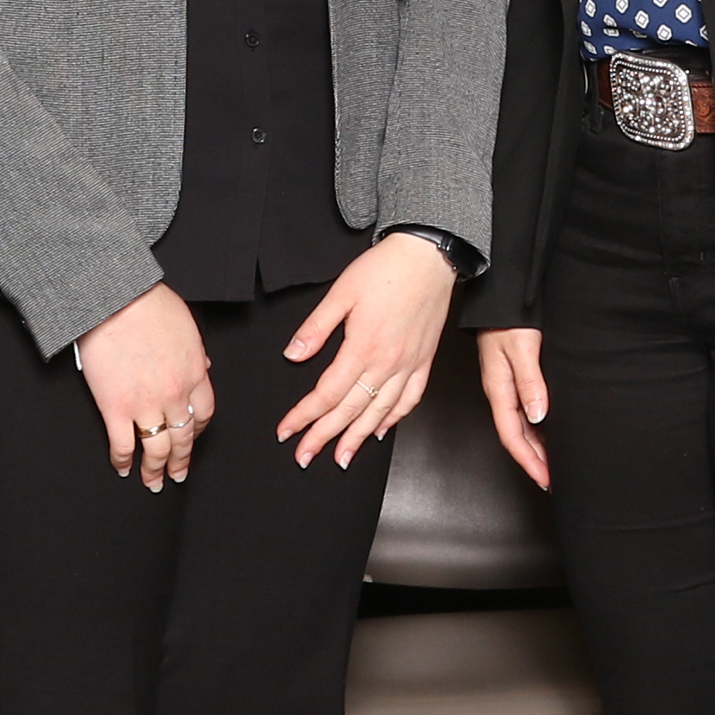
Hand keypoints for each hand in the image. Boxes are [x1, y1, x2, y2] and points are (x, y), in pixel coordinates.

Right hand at [76, 284, 212, 488]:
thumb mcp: (186, 325)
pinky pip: (123, 445)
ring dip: (156, 470)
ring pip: (158, 449)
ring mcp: (145, 404)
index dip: (199, 431)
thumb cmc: (147, 303)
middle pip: (184, 438)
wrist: (115, 299)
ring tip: (154, 482)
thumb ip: (195, 351)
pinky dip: (124, 462)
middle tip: (178, 474)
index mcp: (193, 372)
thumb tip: (202, 366)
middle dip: (182, 460)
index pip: (204, 413)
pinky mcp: (115, 408)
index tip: (193, 438)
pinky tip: (123, 470)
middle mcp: (174, 394)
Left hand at [278, 233, 455, 469]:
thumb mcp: (341, 292)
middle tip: (304, 457)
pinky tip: (382, 431)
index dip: (304, 416)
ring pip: (380, 412)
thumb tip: (292, 356)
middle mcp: (387, 363)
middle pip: (350, 410)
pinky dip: (394, 419)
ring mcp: (408, 364)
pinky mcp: (424, 361)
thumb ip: (316, 328)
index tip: (286, 432)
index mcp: (362, 347)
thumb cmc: (385, 269)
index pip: (326, 393)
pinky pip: (410, 399)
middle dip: (324, 437)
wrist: (429, 256)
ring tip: (341, 457)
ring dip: (358, 438)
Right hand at [475, 327, 551, 489]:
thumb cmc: (507, 318)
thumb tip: (538, 416)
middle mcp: (501, 391)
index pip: (512, 436)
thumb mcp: (521, 349)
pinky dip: (538, 427)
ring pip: (522, 425)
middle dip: (533, 461)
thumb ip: (530, 382)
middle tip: (552, 480)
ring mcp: (506, 384)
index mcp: (498, 389)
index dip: (529, 461)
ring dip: (537, 446)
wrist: (500, 295)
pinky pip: (525, 410)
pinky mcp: (514, 375)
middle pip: (517, 436)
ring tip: (554, 463)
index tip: (544, 480)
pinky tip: (550, 430)